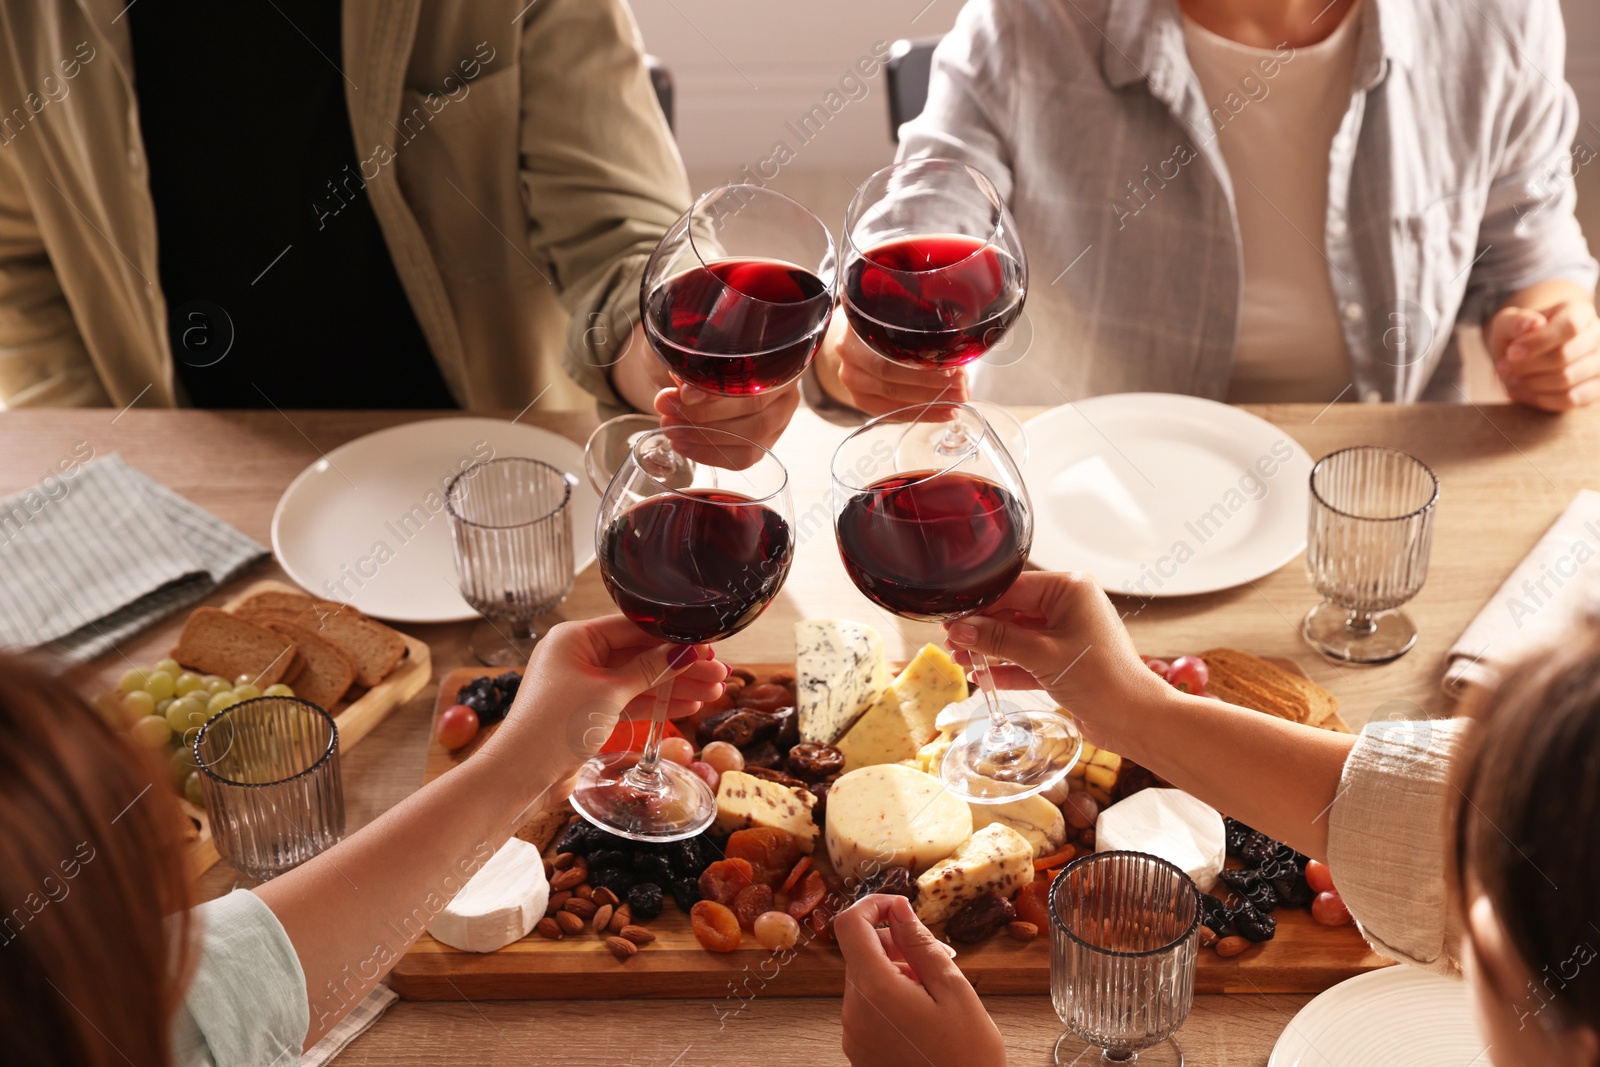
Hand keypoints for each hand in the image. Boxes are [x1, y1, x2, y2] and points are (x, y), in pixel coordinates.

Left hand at [487, 616, 728, 795]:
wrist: (521, 775)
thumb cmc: (555, 725)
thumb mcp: (609, 692)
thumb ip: (649, 670)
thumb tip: (685, 650)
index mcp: (574, 639)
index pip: (634, 628)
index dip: (674, 638)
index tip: (708, 646)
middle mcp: (578, 657)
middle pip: (640, 655)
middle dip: (681, 665)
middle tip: (720, 673)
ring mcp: (584, 686)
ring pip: (639, 680)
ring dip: (675, 686)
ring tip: (713, 692)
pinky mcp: (589, 713)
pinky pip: (630, 701)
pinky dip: (657, 703)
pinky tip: (689, 705)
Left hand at [609, 322, 800, 460]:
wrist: (706, 355)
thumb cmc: (705, 345)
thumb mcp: (697, 339)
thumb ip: (693, 358)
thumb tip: (686, 390)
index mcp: (779, 352)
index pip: (756, 379)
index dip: (719, 393)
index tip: (681, 394)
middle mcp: (788, 385)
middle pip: (756, 412)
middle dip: (704, 417)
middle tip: (667, 412)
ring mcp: (781, 416)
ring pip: (752, 440)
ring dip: (705, 439)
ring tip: (671, 429)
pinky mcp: (767, 440)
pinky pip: (744, 458)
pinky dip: (711, 455)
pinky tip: (684, 445)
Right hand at [818, 314, 969, 415]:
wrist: (864, 341)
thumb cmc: (893, 328)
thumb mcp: (906, 319)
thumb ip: (928, 331)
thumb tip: (960, 358)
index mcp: (860, 322)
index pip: (892, 345)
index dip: (924, 359)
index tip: (954, 368)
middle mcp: (849, 350)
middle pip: (890, 372)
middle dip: (930, 382)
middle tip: (960, 387)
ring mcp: (851, 377)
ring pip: (891, 394)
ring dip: (928, 400)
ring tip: (956, 400)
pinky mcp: (860, 399)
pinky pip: (892, 412)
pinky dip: (921, 414)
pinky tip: (943, 412)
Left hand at [835, 894, 1005, 1066]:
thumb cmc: (967, 1059)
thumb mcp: (955, 992)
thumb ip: (921, 945)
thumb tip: (899, 910)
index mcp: (874, 990)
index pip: (849, 925)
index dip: (873, 904)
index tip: (900, 906)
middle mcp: (853, 1012)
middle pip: (859, 953)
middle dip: (894, 942)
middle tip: (938, 954)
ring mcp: (853, 1035)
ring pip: (865, 980)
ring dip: (895, 970)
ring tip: (936, 987)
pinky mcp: (859, 1053)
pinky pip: (866, 1009)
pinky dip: (890, 997)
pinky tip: (924, 1011)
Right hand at [942, 571, 1168, 756]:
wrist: (1134, 719)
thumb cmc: (1100, 678)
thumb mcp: (1042, 655)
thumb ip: (998, 640)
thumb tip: (960, 629)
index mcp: (1070, 590)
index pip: (1013, 588)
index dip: (979, 605)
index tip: (950, 618)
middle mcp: (1069, 606)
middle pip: (1013, 611)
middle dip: (981, 629)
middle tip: (950, 641)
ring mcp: (1067, 633)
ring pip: (1018, 636)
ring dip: (990, 649)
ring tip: (959, 658)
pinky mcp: (1064, 660)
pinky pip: (1028, 657)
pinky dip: (1007, 667)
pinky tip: (981, 675)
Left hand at [1488, 298, 1599, 410]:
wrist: (1526, 356)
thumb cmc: (1518, 337)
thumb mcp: (1508, 323)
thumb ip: (1515, 321)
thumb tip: (1532, 324)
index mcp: (1579, 313)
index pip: (1569, 327)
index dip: (1538, 343)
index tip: (1511, 353)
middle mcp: (1596, 336)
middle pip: (1564, 357)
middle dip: (1527, 366)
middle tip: (1503, 368)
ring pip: (1566, 380)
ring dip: (1532, 383)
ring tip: (1512, 379)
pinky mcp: (1595, 388)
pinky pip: (1571, 399)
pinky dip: (1542, 399)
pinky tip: (1524, 391)